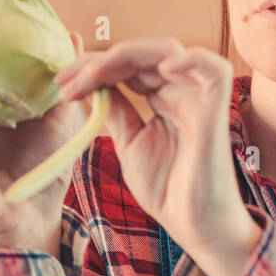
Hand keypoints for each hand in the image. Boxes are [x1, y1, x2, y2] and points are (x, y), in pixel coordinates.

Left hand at [53, 39, 257, 275]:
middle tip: (64, 80)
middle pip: (141, 54)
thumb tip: (90, 85)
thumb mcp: (129, 142)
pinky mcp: (215, 108)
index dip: (93, 67)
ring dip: (125, 56)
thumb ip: (115, 110)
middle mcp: (182, 90)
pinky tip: (160, 68)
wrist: (192, 223)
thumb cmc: (167, 188)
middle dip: (98, 61)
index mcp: (163, 97)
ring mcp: (199, 96)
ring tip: (93, 75)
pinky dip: (188, 59)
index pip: (128, 65)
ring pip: (167, 51)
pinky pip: (213, 68)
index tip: (60, 84)